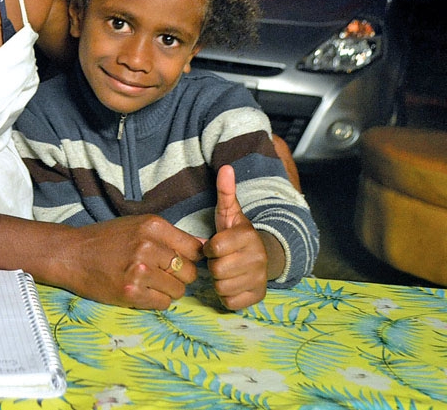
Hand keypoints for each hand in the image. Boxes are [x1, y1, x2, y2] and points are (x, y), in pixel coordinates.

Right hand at [61, 215, 202, 308]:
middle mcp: (148, 246)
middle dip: (179, 277)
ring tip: (148, 282)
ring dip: (168, 290)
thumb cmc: (105, 239)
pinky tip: (141, 291)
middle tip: (160, 274)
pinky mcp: (131, 292)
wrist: (71, 254)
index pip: (195, 249)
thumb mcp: (137, 225)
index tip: (180, 262)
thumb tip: (206, 247)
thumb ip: (169, 236)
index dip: (191, 259)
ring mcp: (139, 270)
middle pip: (190, 272)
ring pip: (179, 290)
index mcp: (152, 226)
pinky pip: (164, 303)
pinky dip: (156, 300)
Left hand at [203, 165, 269, 309]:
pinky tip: (231, 285)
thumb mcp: (229, 213)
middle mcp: (258, 259)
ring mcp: (260, 279)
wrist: (262, 256)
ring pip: (222, 287)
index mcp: (248, 237)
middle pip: (217, 270)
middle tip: (220, 260)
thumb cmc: (236, 235)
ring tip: (225, 271)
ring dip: (218, 281)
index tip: (214, 246)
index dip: (209, 248)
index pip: (214, 248)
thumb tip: (225, 167)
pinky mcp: (258, 297)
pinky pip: (231, 303)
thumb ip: (226, 192)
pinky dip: (226, 297)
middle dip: (213, 265)